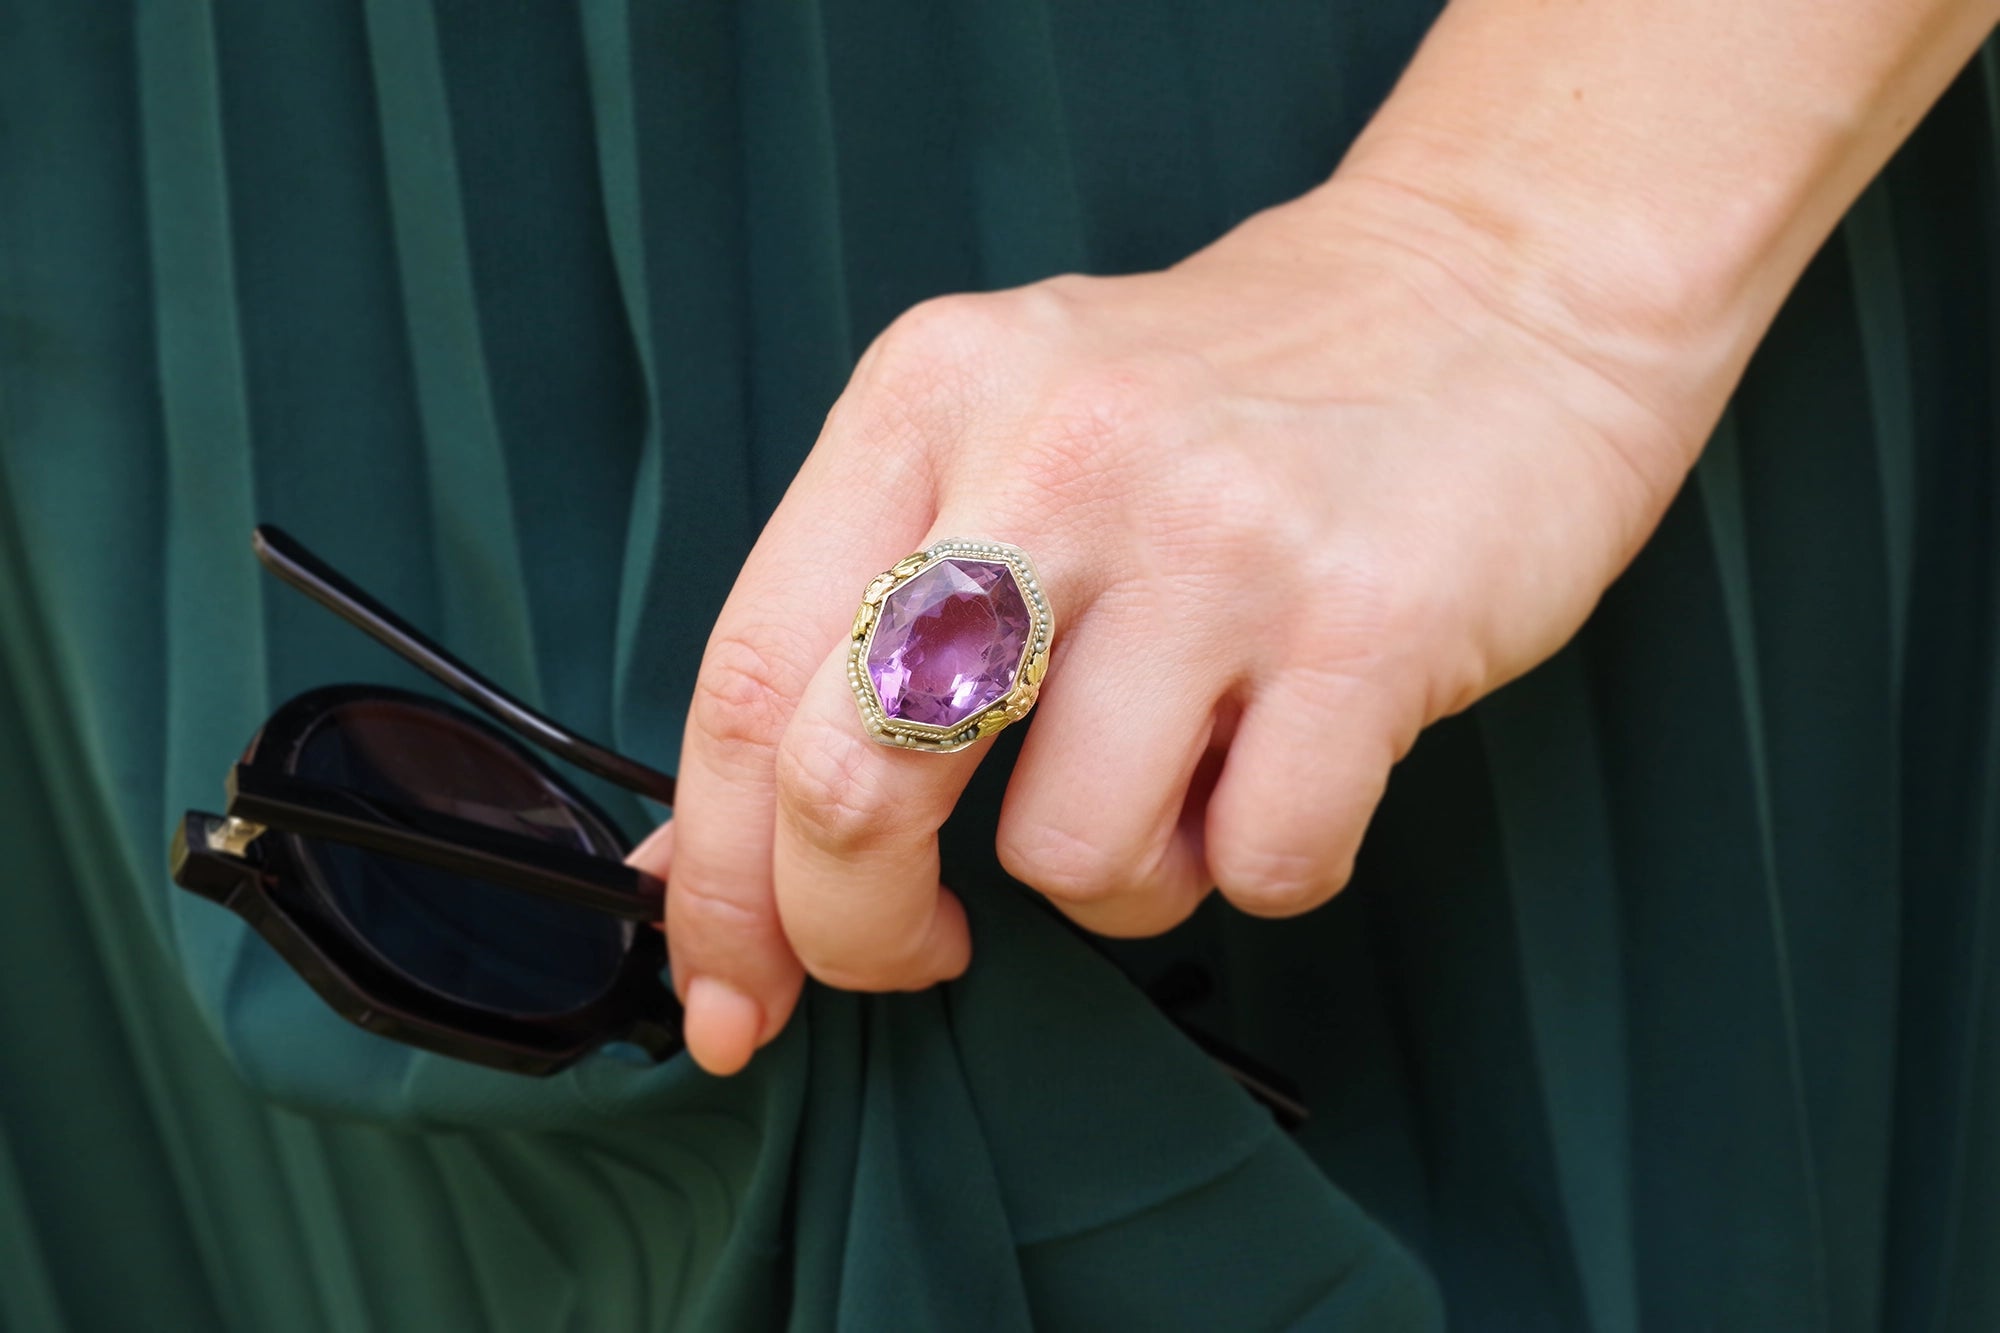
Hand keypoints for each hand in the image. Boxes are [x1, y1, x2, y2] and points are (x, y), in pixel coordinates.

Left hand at [634, 176, 1716, 1074]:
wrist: (1493, 291)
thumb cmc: (1225, 404)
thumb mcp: (1005, 431)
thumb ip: (860, 617)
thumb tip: (709, 854)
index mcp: (930, 398)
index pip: (749, 678)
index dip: (713, 877)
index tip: (727, 991)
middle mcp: (1054, 455)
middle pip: (855, 782)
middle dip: (857, 931)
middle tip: (920, 952)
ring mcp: (1216, 540)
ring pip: (1070, 856)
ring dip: (1123, 874)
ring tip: (1185, 771)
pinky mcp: (1368, 623)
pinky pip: (1262, 866)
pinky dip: (1264, 861)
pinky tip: (1288, 757)